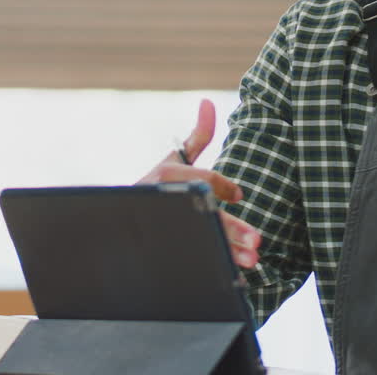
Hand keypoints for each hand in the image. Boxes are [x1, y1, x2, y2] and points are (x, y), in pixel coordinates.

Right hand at [137, 99, 261, 267]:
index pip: (204, 181)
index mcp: (168, 176)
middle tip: (258, 240)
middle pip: (205, 214)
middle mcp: (164, 200)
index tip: (239, 196)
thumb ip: (197, 135)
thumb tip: (208, 101)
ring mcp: (162, 226)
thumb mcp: (174, 159)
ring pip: (201, 239)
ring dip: (229, 253)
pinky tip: (237, 276)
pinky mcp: (162, 247)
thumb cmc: (156, 186)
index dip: (226, 188)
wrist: (117, 218)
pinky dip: (216, 267)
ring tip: (253, 261)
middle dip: (233, 228)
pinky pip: (192, 258)